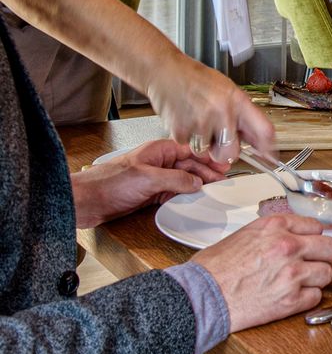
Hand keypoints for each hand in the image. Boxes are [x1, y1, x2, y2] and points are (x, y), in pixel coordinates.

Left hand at [72, 139, 226, 226]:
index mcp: (158, 151)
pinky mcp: (149, 194)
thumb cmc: (107, 183)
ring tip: (212, 191)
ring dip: (198, 185)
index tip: (224, 165)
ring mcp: (154, 179)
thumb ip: (176, 180)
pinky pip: (174, 193)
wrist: (85, 202)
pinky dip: (185, 196)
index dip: (209, 157)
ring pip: (183, 180)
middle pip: (190, 166)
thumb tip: (196, 182)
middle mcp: (158, 163)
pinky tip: (193, 200)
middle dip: (207, 172)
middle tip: (222, 181)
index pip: (191, 151)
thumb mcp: (148, 179)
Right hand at [145, 50, 277, 162]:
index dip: (268, 148)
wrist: (165, 70)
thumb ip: (243, 115)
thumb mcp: (228, 90)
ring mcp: (201, 123)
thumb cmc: (196, 79)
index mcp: (238, 101)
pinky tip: (187, 121)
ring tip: (199, 123)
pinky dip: (188, 139)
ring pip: (208, 153)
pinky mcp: (180, 131)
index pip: (264, 130)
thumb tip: (257, 139)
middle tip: (221, 140)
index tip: (269, 157)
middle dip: (227, 151)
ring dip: (205, 144)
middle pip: (232, 153)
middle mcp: (222, 113)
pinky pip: (189, 147)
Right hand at [192, 215, 331, 331]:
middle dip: (327, 257)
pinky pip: (316, 296)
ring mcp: (292, 273)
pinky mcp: (290, 300)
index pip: (316, 226)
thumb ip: (274, 232)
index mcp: (276, 227)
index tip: (314, 245)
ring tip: (305, 282)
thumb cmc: (214, 268)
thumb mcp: (245, 235)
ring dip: (318, 278)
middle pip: (330, 248)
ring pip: (327, 273)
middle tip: (322, 263)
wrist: (200, 296)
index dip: (315, 238)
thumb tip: (293, 236)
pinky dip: (308, 298)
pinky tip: (295, 296)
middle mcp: (288, 246)